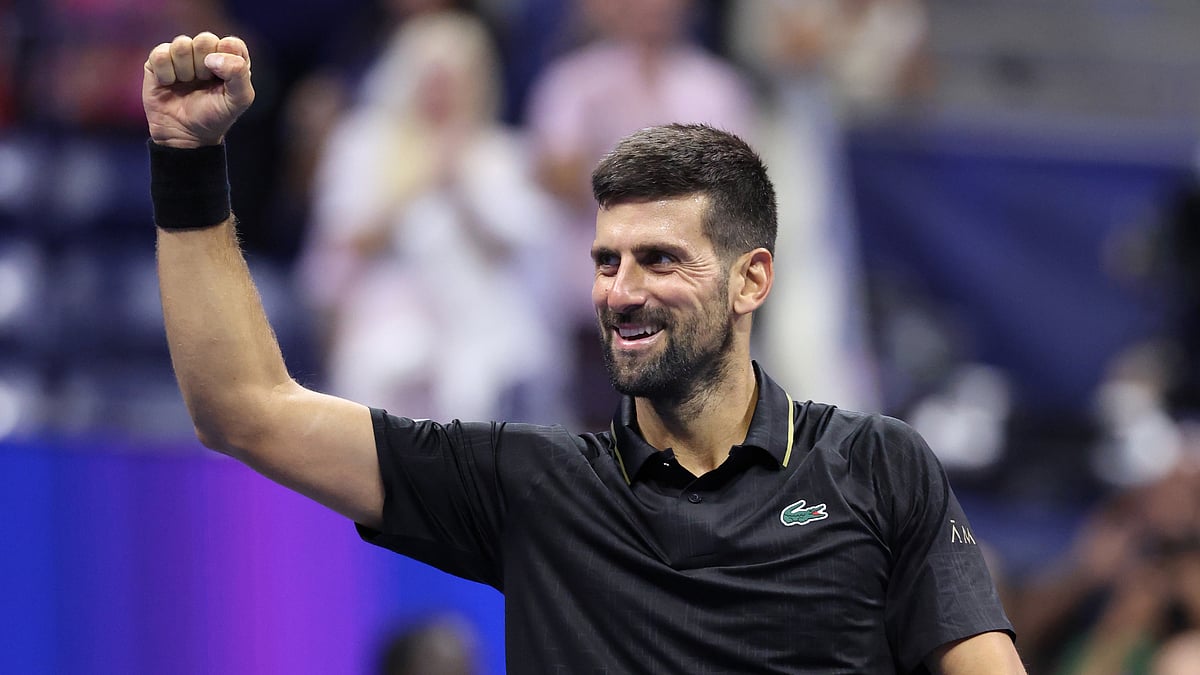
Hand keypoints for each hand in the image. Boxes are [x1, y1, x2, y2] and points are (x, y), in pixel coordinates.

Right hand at [142, 33, 254, 147]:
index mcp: (230, 59)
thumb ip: (239, 73)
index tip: (222, 79)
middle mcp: (206, 53)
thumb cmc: (214, 116)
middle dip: (205, 66)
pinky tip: (169, 84)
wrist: (185, 135)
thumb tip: (212, 58)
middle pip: (205, 39)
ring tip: (187, 84)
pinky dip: (166, 74)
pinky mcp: (159, 60)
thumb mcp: (239, 100)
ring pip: (182, 44)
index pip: (232, 43)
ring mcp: (181, 55)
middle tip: (203, 83)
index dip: (227, 60)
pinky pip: (161, 55)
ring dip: (185, 71)